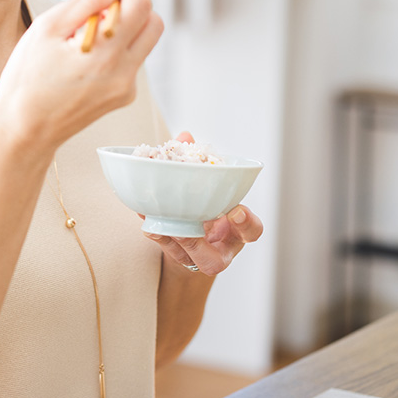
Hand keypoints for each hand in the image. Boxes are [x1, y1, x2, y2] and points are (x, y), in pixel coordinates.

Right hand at [0, 0, 163, 150]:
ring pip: (145, 41)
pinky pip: (132, 60)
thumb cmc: (27, 79)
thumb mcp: (47, 29)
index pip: (141, 4)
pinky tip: (87, 55)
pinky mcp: (124, 97)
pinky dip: (118, 47)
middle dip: (135, 3)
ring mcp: (127, 87)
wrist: (24, 130)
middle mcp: (124, 72)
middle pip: (153, 22)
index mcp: (105, 53)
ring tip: (88, 32)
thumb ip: (88, 0)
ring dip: (127, 25)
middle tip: (104, 1)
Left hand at [143, 131, 263, 274]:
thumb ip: (202, 166)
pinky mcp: (179, 260)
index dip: (247, 223)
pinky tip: (145, 215)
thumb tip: (185, 136)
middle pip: (216, 260)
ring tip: (162, 221)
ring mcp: (199, 259)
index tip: (236, 210)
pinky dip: (156, 232)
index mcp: (237, 231)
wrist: (190, 241)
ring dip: (175, 239)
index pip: (252, 231)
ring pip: (190, 259)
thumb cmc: (206, 208)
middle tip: (190, 224)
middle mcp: (221, 250)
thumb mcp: (211, 189)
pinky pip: (167, 250)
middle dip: (199, 242)